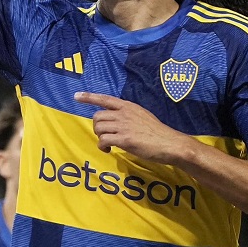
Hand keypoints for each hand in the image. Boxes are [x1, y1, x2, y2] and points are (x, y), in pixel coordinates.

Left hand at [75, 91, 191, 163]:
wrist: (170, 143)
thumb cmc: (157, 133)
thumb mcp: (142, 116)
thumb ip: (128, 115)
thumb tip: (116, 120)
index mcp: (128, 106)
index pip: (105, 99)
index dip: (89, 97)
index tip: (76, 96)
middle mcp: (124, 113)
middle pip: (97, 117)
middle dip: (97, 128)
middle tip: (105, 137)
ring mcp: (124, 126)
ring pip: (98, 128)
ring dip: (99, 138)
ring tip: (108, 145)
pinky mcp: (125, 139)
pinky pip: (103, 140)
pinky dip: (102, 147)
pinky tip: (109, 150)